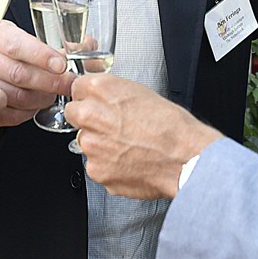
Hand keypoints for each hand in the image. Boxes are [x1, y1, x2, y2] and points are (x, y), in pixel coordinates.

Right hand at [0, 20, 73, 127]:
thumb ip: (56, 43)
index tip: (61, 64)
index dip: (41, 55)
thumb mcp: (25, 36)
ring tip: (51, 94)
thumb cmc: (4, 48)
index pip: (16, 45)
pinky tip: (34, 104)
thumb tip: (88, 44)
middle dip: (49, 82)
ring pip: (13, 96)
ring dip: (39, 99)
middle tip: (68, 84)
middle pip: (18, 73)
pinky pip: (5, 113)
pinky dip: (25, 112)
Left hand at [65, 74, 222, 199]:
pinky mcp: (96, 170)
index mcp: (101, 90)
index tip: (96, 104)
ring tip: (127, 147)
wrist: (184, 157)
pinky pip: (96, 166)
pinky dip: (108, 166)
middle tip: (111, 127)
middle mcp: (90, 115)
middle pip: (73, 114)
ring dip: (99, 145)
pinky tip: (129, 161)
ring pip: (85, 142)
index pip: (77, 88)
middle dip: (88, 120)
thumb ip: (112, 94)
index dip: (88, 98)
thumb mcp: (141, 93)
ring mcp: (91, 145)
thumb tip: (102, 98)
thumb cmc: (171, 126)